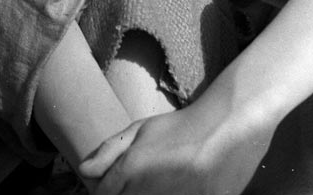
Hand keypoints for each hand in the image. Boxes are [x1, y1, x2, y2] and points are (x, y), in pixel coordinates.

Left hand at [79, 96, 276, 194]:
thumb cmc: (182, 127)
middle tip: (141, 182)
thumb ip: (110, 150)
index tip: (113, 186)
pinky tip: (178, 189)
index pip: (104, 194)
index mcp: (133, 167)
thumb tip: (83, 170)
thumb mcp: (143, 129)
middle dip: (126, 194)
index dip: (106, 191)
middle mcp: (149, 189)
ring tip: (160, 184)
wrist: (228, 125)